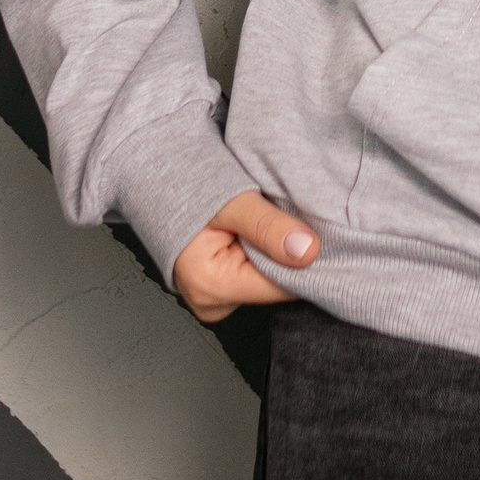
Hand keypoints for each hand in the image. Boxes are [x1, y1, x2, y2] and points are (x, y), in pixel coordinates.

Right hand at [172, 190, 318, 323]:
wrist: (160, 178)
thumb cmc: (186, 185)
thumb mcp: (233, 200)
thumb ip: (268, 227)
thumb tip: (307, 251)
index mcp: (209, 285)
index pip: (281, 287)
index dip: (305, 260)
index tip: (319, 233)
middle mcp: (210, 301)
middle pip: (276, 286)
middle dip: (290, 254)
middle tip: (289, 217)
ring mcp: (214, 298)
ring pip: (268, 279)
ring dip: (278, 251)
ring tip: (268, 220)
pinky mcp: (220, 289)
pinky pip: (256, 275)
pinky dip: (265, 253)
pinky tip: (261, 232)